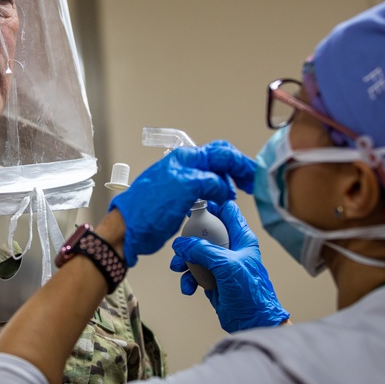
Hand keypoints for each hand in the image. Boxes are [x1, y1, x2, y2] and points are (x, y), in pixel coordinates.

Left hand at [107, 141, 255, 266]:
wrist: (129, 230)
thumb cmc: (147, 210)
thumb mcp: (184, 189)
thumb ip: (209, 181)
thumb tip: (225, 187)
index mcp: (185, 160)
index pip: (221, 153)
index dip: (240, 163)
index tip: (255, 176)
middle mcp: (185, 168)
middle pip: (219, 160)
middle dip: (238, 169)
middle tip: (252, 182)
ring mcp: (183, 182)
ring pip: (213, 174)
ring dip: (229, 181)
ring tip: (241, 191)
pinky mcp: (182, 198)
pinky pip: (206, 189)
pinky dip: (219, 192)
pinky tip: (224, 200)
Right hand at [169, 200, 288, 332]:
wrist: (252, 322)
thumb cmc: (250, 293)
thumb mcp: (226, 265)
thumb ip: (202, 250)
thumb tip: (181, 244)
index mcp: (241, 238)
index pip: (226, 212)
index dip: (210, 207)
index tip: (193, 210)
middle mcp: (231, 248)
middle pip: (206, 231)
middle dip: (189, 238)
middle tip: (180, 243)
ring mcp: (221, 264)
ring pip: (196, 253)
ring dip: (184, 260)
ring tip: (178, 268)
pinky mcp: (213, 279)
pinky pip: (194, 273)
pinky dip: (188, 279)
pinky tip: (189, 287)